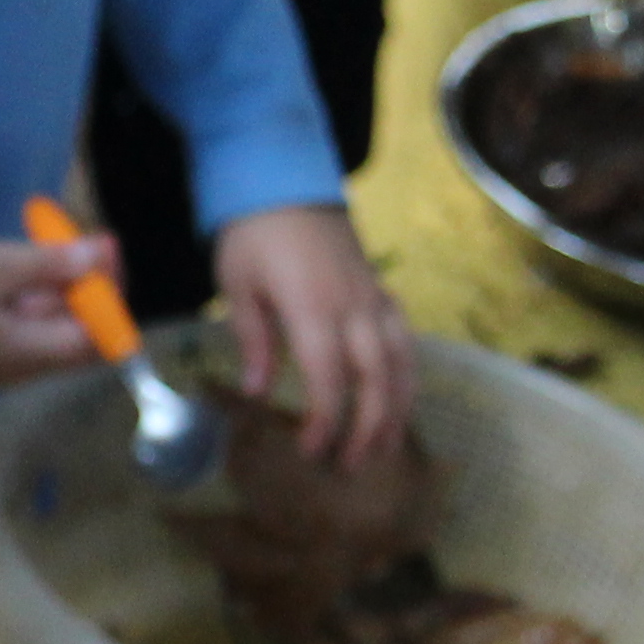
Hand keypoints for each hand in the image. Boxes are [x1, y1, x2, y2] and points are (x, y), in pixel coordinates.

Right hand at [0, 226, 108, 386]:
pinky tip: (35, 258)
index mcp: (21, 358)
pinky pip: (21, 321)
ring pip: (46, 325)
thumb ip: (53, 265)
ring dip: (62, 286)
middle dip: (89, 288)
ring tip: (64, 240)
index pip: (89, 340)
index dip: (108, 297)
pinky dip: (34, 291)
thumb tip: (96, 260)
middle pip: (72, 335)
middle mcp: (12, 367)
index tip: (109, 253)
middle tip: (94, 240)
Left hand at [215, 203, 415, 472]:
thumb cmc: (253, 232)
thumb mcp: (237, 283)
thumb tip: (259, 391)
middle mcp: (353, 306)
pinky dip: (407, 371)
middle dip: (369, 427)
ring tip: (387, 447)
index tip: (312, 450)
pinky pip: (404, 337)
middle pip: (376, 378)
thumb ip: (254, 338)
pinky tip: (399, 396)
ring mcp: (372, 297)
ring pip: (401, 361)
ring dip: (398, 407)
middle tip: (352, 466)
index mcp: (313, 307)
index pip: (329, 378)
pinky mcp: (379, 289)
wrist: (285, 177)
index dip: (325, 420)